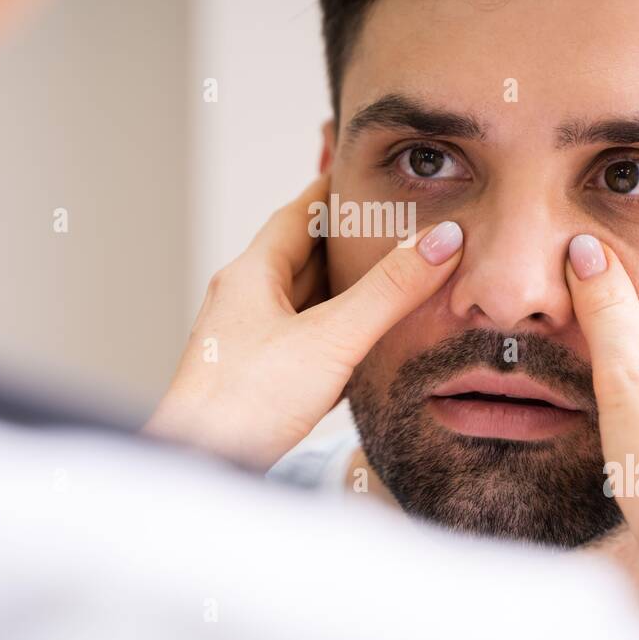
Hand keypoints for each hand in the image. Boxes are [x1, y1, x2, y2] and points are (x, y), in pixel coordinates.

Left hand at [145, 175, 463, 471]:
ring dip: (341, 289)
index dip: (332, 191)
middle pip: (301, 256)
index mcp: (251, 275)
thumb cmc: (244, 402)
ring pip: (301, 301)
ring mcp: (246, 342)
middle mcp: (243, 301)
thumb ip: (388, 291)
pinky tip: (358, 345)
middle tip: (392, 225)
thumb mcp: (331, 339)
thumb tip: (440, 241)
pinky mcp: (254, 380)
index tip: (363, 173)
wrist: (198, 467)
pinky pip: (301, 341)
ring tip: (386, 278)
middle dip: (346, 241)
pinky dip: (333, 332)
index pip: (297, 214)